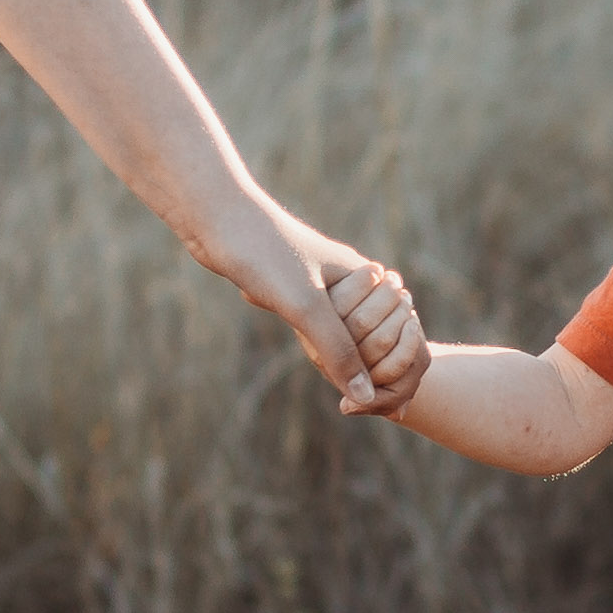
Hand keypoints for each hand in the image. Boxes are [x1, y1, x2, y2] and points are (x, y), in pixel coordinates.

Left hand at [190, 204, 417, 416]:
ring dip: (332, 350)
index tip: (363, 382)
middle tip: (340, 378)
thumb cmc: (267, 254)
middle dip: (361, 358)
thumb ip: (339, 350)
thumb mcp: (307, 308)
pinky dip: (309, 338)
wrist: (218, 218)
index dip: (383, 358)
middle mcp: (346, 276)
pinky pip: (311, 319)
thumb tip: (364, 394)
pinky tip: (298, 346)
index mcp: (361, 275)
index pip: (394, 325)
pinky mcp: (290, 282)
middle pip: (370, 329)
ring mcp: (318, 279)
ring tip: (321, 361)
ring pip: (339, 327)